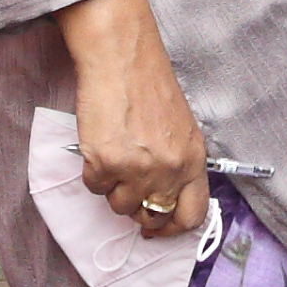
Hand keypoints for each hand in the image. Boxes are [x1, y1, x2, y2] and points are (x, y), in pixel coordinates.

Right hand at [57, 0, 208, 235]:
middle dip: (138, 208)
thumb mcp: (180, 129)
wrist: (121, 58)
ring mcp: (137, 169)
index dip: (172, 228)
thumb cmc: (148, 87)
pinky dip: (93, 171)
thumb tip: (162, 199)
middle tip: (127, 187)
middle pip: (153, 215)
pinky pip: (94, 187)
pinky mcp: (106, 162)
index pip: (193, 215)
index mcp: (193, 160)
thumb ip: (177, 165)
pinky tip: (100, 144)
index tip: (158, 228)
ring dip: (113, 187)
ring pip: (119, 205)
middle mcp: (169, 170)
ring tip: (115, 153)